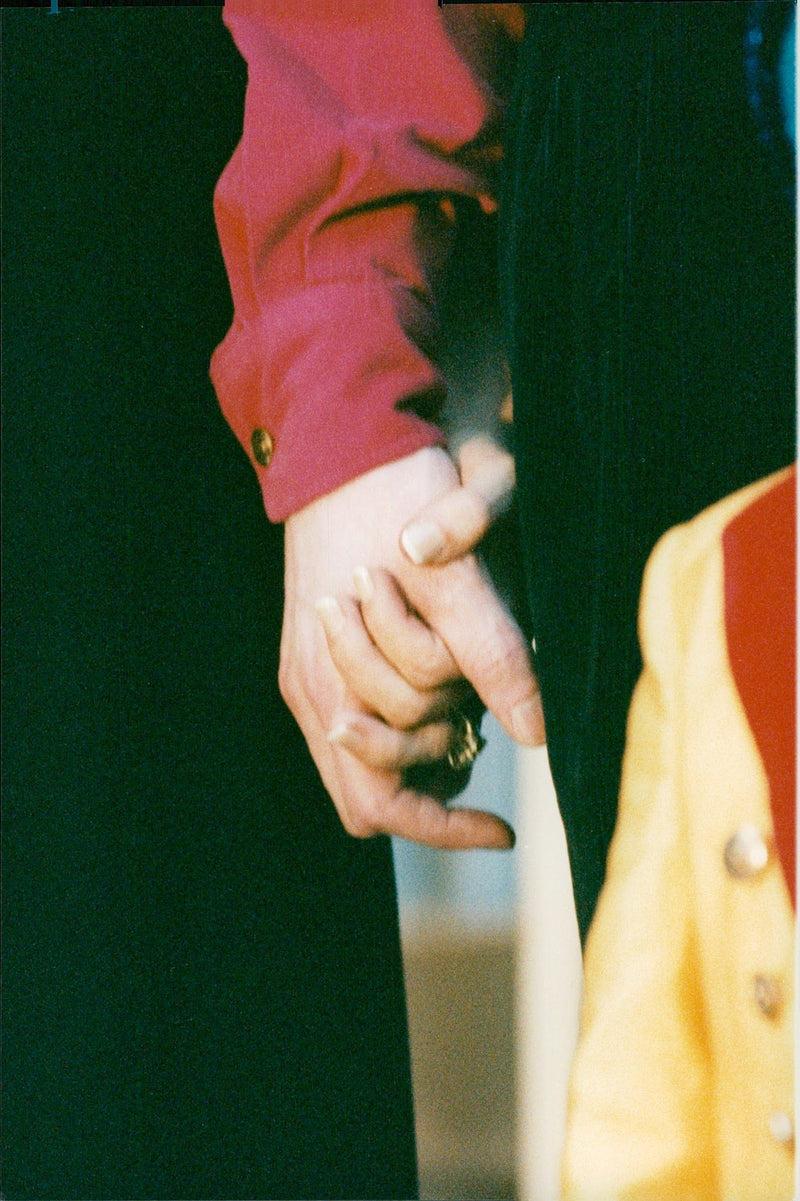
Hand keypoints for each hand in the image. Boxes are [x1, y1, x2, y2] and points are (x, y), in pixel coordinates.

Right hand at [280, 446, 542, 849]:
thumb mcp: (455, 576)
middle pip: (370, 794)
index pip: (384, 805)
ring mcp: (307, 670)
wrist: (336, 432)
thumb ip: (492, 653)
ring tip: (467, 699)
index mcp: (332, 684)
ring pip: (364, 759)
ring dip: (421, 746)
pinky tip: (442, 680)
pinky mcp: (315, 649)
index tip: (504, 825)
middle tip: (482, 732)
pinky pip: (356, 717)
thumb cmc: (391, 495)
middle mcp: (311, 690)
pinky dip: (403, 719)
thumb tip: (537, 731)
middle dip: (434, 779)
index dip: (448, 827)